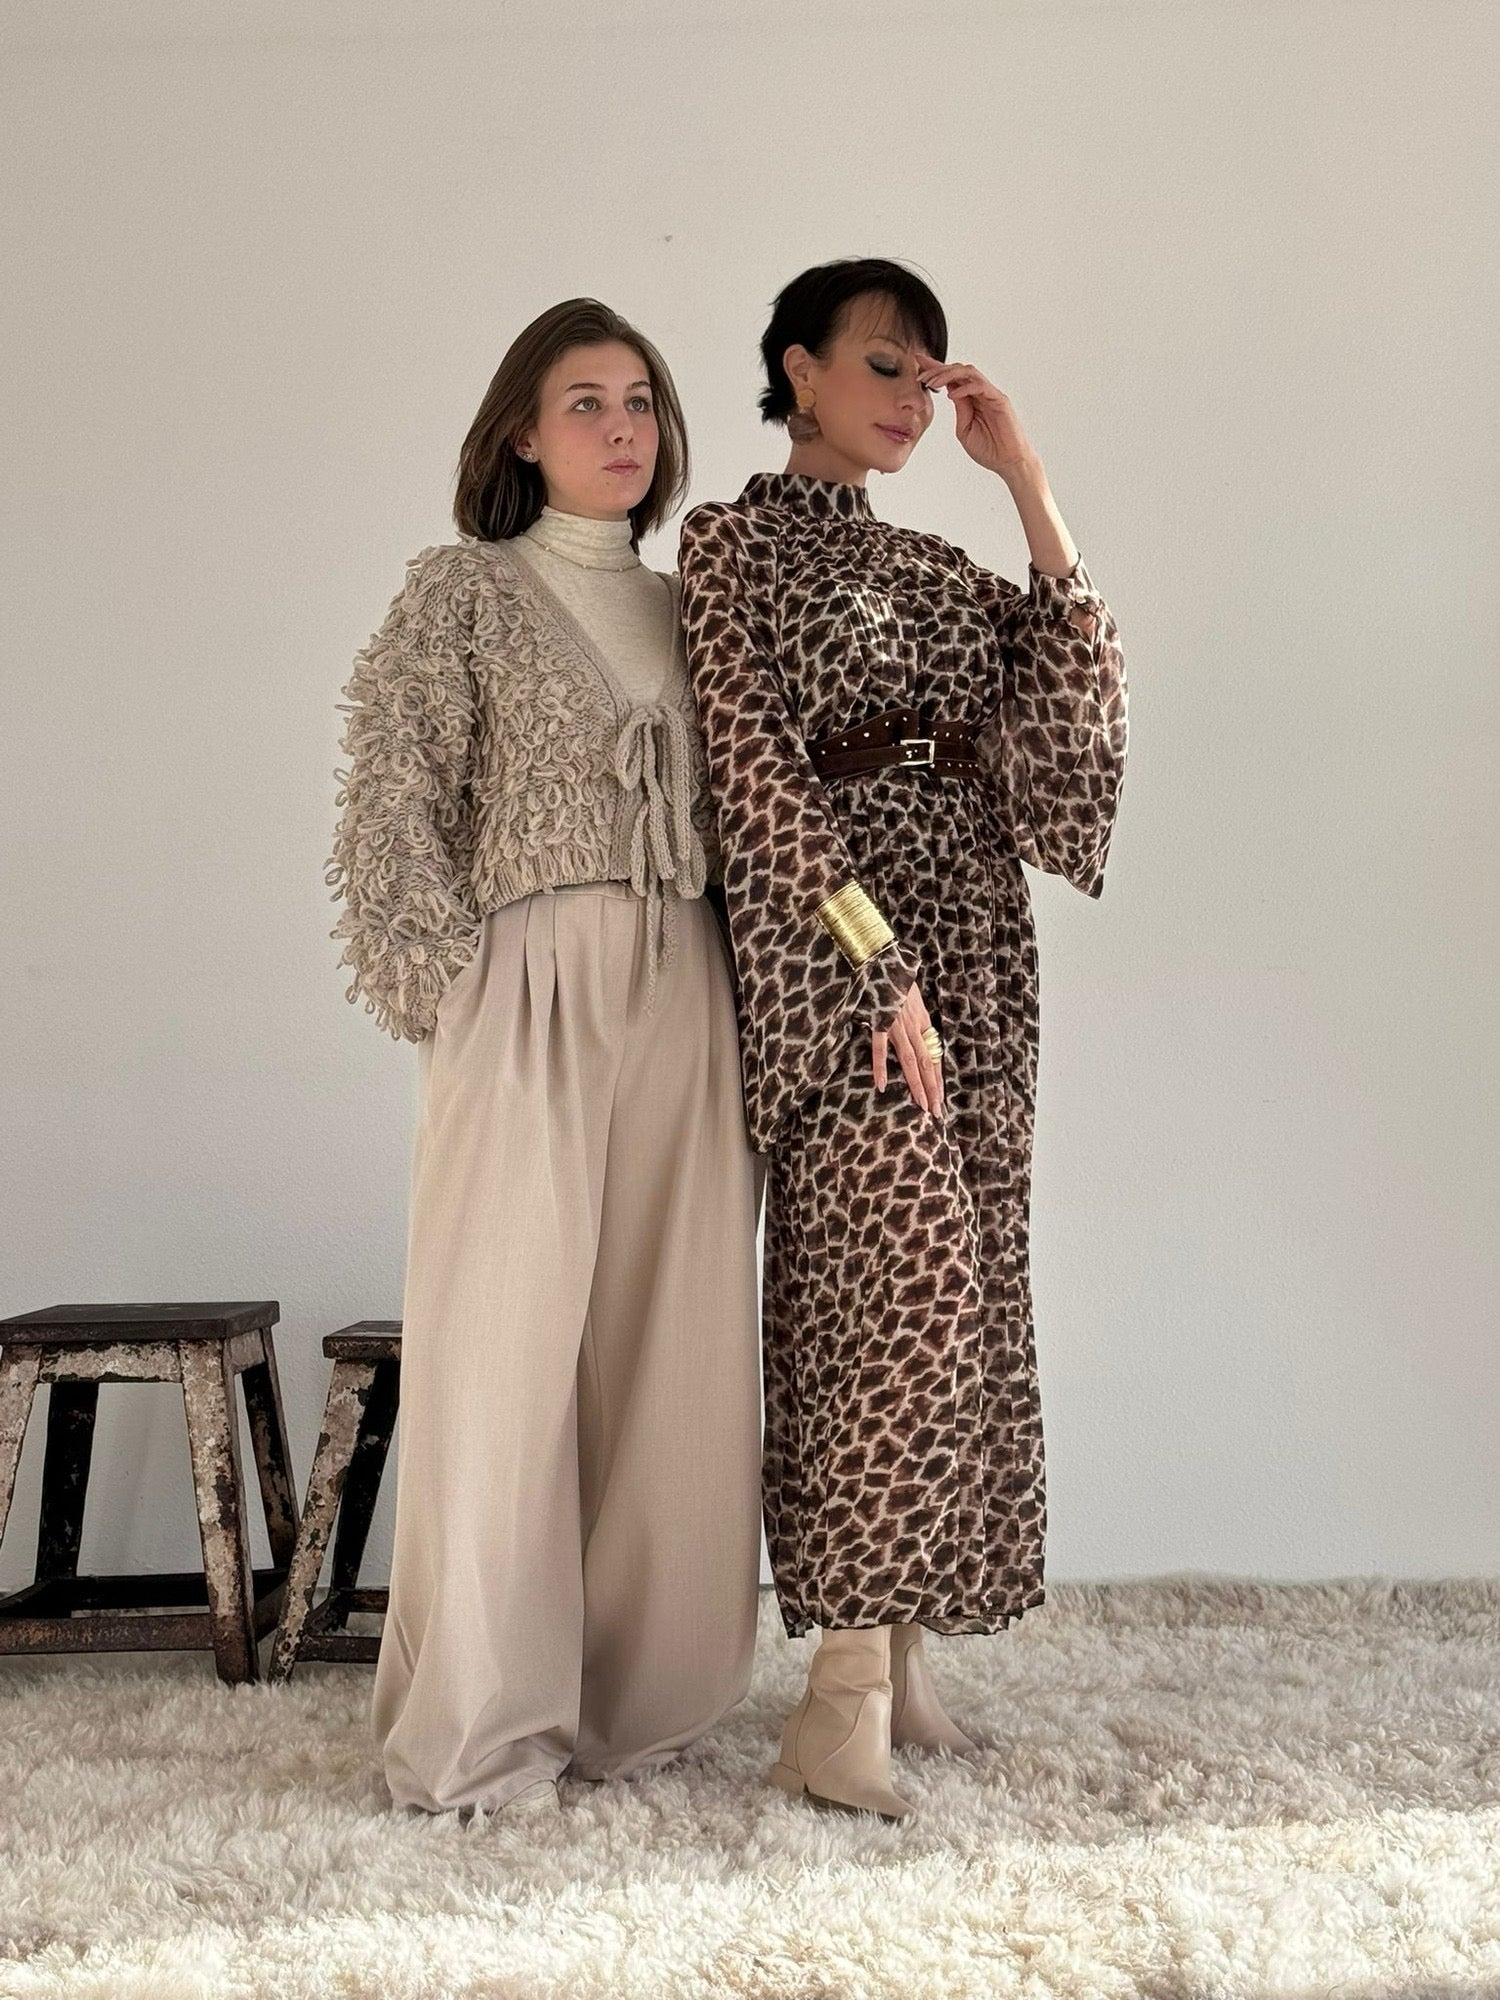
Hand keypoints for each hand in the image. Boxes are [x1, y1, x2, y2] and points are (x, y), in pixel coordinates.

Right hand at [872, 982, 943, 1117]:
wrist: (882, 957)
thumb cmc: (895, 976)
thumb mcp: (911, 997)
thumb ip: (913, 1016)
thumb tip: (917, 1032)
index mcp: (922, 1020)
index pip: (933, 1055)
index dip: (937, 1078)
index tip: (940, 1099)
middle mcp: (913, 1025)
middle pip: (926, 1061)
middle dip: (932, 1088)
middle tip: (936, 1111)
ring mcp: (896, 1024)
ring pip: (909, 1059)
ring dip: (916, 1083)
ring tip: (921, 1104)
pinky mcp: (879, 1020)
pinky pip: (880, 1047)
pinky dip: (881, 1066)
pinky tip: (882, 1085)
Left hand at [916, 350, 1037, 483]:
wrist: (1008, 463)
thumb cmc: (988, 449)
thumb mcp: (965, 429)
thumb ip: (959, 410)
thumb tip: (950, 392)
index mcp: (971, 399)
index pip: (952, 379)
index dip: (935, 369)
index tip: (917, 362)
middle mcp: (981, 393)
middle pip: (958, 370)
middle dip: (937, 369)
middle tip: (920, 373)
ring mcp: (990, 395)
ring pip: (969, 373)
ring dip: (948, 375)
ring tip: (932, 383)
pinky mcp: (1000, 400)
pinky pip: (980, 386)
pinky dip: (964, 388)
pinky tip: (951, 395)